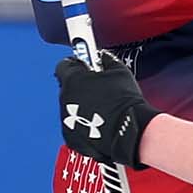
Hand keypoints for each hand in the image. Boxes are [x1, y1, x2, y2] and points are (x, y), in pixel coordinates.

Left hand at [55, 52, 160, 168]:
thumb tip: (103, 57)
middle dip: (81, 85)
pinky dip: (83, 122)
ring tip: (103, 108)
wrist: (128, 132)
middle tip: (98, 87)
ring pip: (70, 106)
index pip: (64, 65)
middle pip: (68, 86)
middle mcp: (65, 98)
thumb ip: (106, 60)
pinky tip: (100, 122)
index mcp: (72, 79)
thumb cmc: (124, 102)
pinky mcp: (70, 135)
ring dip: (82, 104)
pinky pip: (73, 125)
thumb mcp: (119, 71)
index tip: (86, 65)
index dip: (77, 64)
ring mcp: (66, 118)